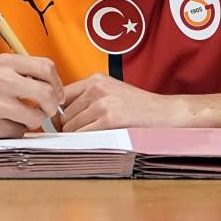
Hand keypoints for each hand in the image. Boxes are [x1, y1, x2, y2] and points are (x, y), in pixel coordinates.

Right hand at [0, 53, 63, 138]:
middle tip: (49, 111)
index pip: (46, 67)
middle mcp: (0, 80)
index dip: (58, 84)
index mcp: (5, 62)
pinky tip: (5, 125)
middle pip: (46, 93)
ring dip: (34, 122)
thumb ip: (21, 73)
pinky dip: (16, 131)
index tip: (58, 94)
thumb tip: (52, 87)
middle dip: (52, 106)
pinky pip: (17, 132)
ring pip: (34, 117)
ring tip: (24, 119)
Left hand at [60, 73, 187, 131]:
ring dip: (76, 137)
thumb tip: (61, 115)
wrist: (162, 112)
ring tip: (90, 138)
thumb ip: (89, 97)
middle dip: (67, 128)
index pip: (62, 95)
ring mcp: (103, 103)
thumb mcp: (111, 92)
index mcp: (96, 79)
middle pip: (64, 114)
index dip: (58, 112)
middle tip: (77, 136)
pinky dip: (84, 142)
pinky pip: (83, 135)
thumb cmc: (137, 106)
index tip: (60, 123)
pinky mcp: (109, 120)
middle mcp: (97, 88)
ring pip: (71, 127)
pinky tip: (95, 141)